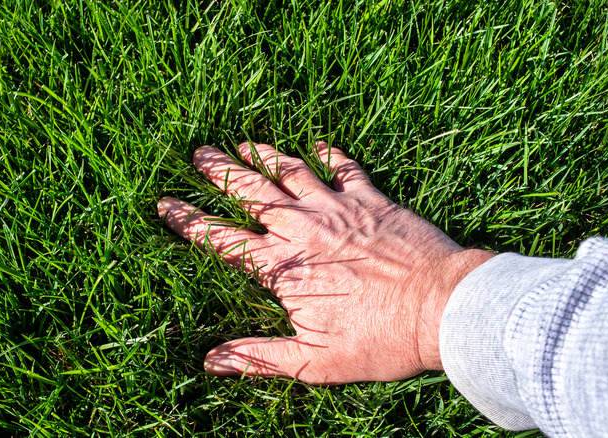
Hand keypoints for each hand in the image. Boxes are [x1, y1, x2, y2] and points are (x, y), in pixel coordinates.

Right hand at [158, 142, 492, 383]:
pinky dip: (331, 154)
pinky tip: (320, 144)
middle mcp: (303, 229)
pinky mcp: (373, 199)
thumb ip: (259, 357)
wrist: (442, 309)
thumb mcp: (314, 362)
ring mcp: (338, 208)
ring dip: (263, 156)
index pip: (222, 240)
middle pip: (251, 194)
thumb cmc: (380, 340)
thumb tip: (211, 361)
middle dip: (220, 173)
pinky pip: (346, 168)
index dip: (189, 222)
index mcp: (283, 267)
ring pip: (290, 172)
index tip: (165, 205)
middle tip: (199, 154)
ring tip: (241, 143)